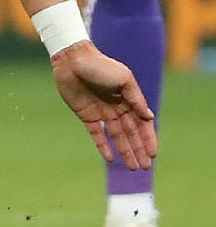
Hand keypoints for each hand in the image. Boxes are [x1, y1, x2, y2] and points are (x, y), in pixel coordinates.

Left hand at [50, 41, 156, 169]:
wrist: (72, 59)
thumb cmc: (100, 65)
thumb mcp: (123, 79)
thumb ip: (136, 99)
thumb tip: (150, 117)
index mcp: (128, 99)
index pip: (142, 123)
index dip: (148, 139)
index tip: (153, 155)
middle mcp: (116, 108)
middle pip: (130, 133)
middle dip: (138, 149)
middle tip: (145, 167)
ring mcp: (101, 112)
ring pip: (116, 136)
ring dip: (125, 151)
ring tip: (132, 167)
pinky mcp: (86, 114)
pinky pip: (96, 133)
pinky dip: (103, 145)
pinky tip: (110, 158)